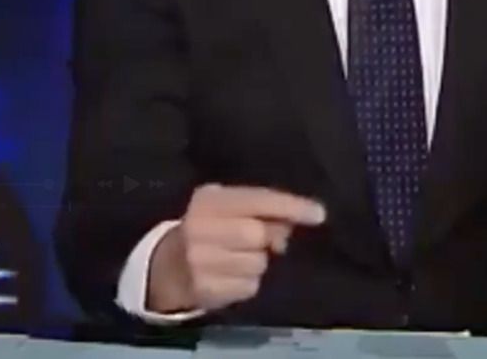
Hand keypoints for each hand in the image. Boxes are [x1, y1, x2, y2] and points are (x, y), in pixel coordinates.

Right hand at [147, 184, 325, 312]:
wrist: (168, 267)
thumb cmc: (209, 230)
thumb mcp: (228, 209)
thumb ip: (260, 210)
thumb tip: (293, 225)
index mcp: (208, 201)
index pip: (255, 199)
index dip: (289, 206)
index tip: (318, 214)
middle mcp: (199, 227)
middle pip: (257, 233)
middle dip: (268, 239)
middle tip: (263, 242)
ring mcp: (200, 261)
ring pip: (257, 263)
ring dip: (257, 262)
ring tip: (239, 258)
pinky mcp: (206, 289)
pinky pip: (250, 286)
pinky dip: (248, 282)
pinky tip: (231, 275)